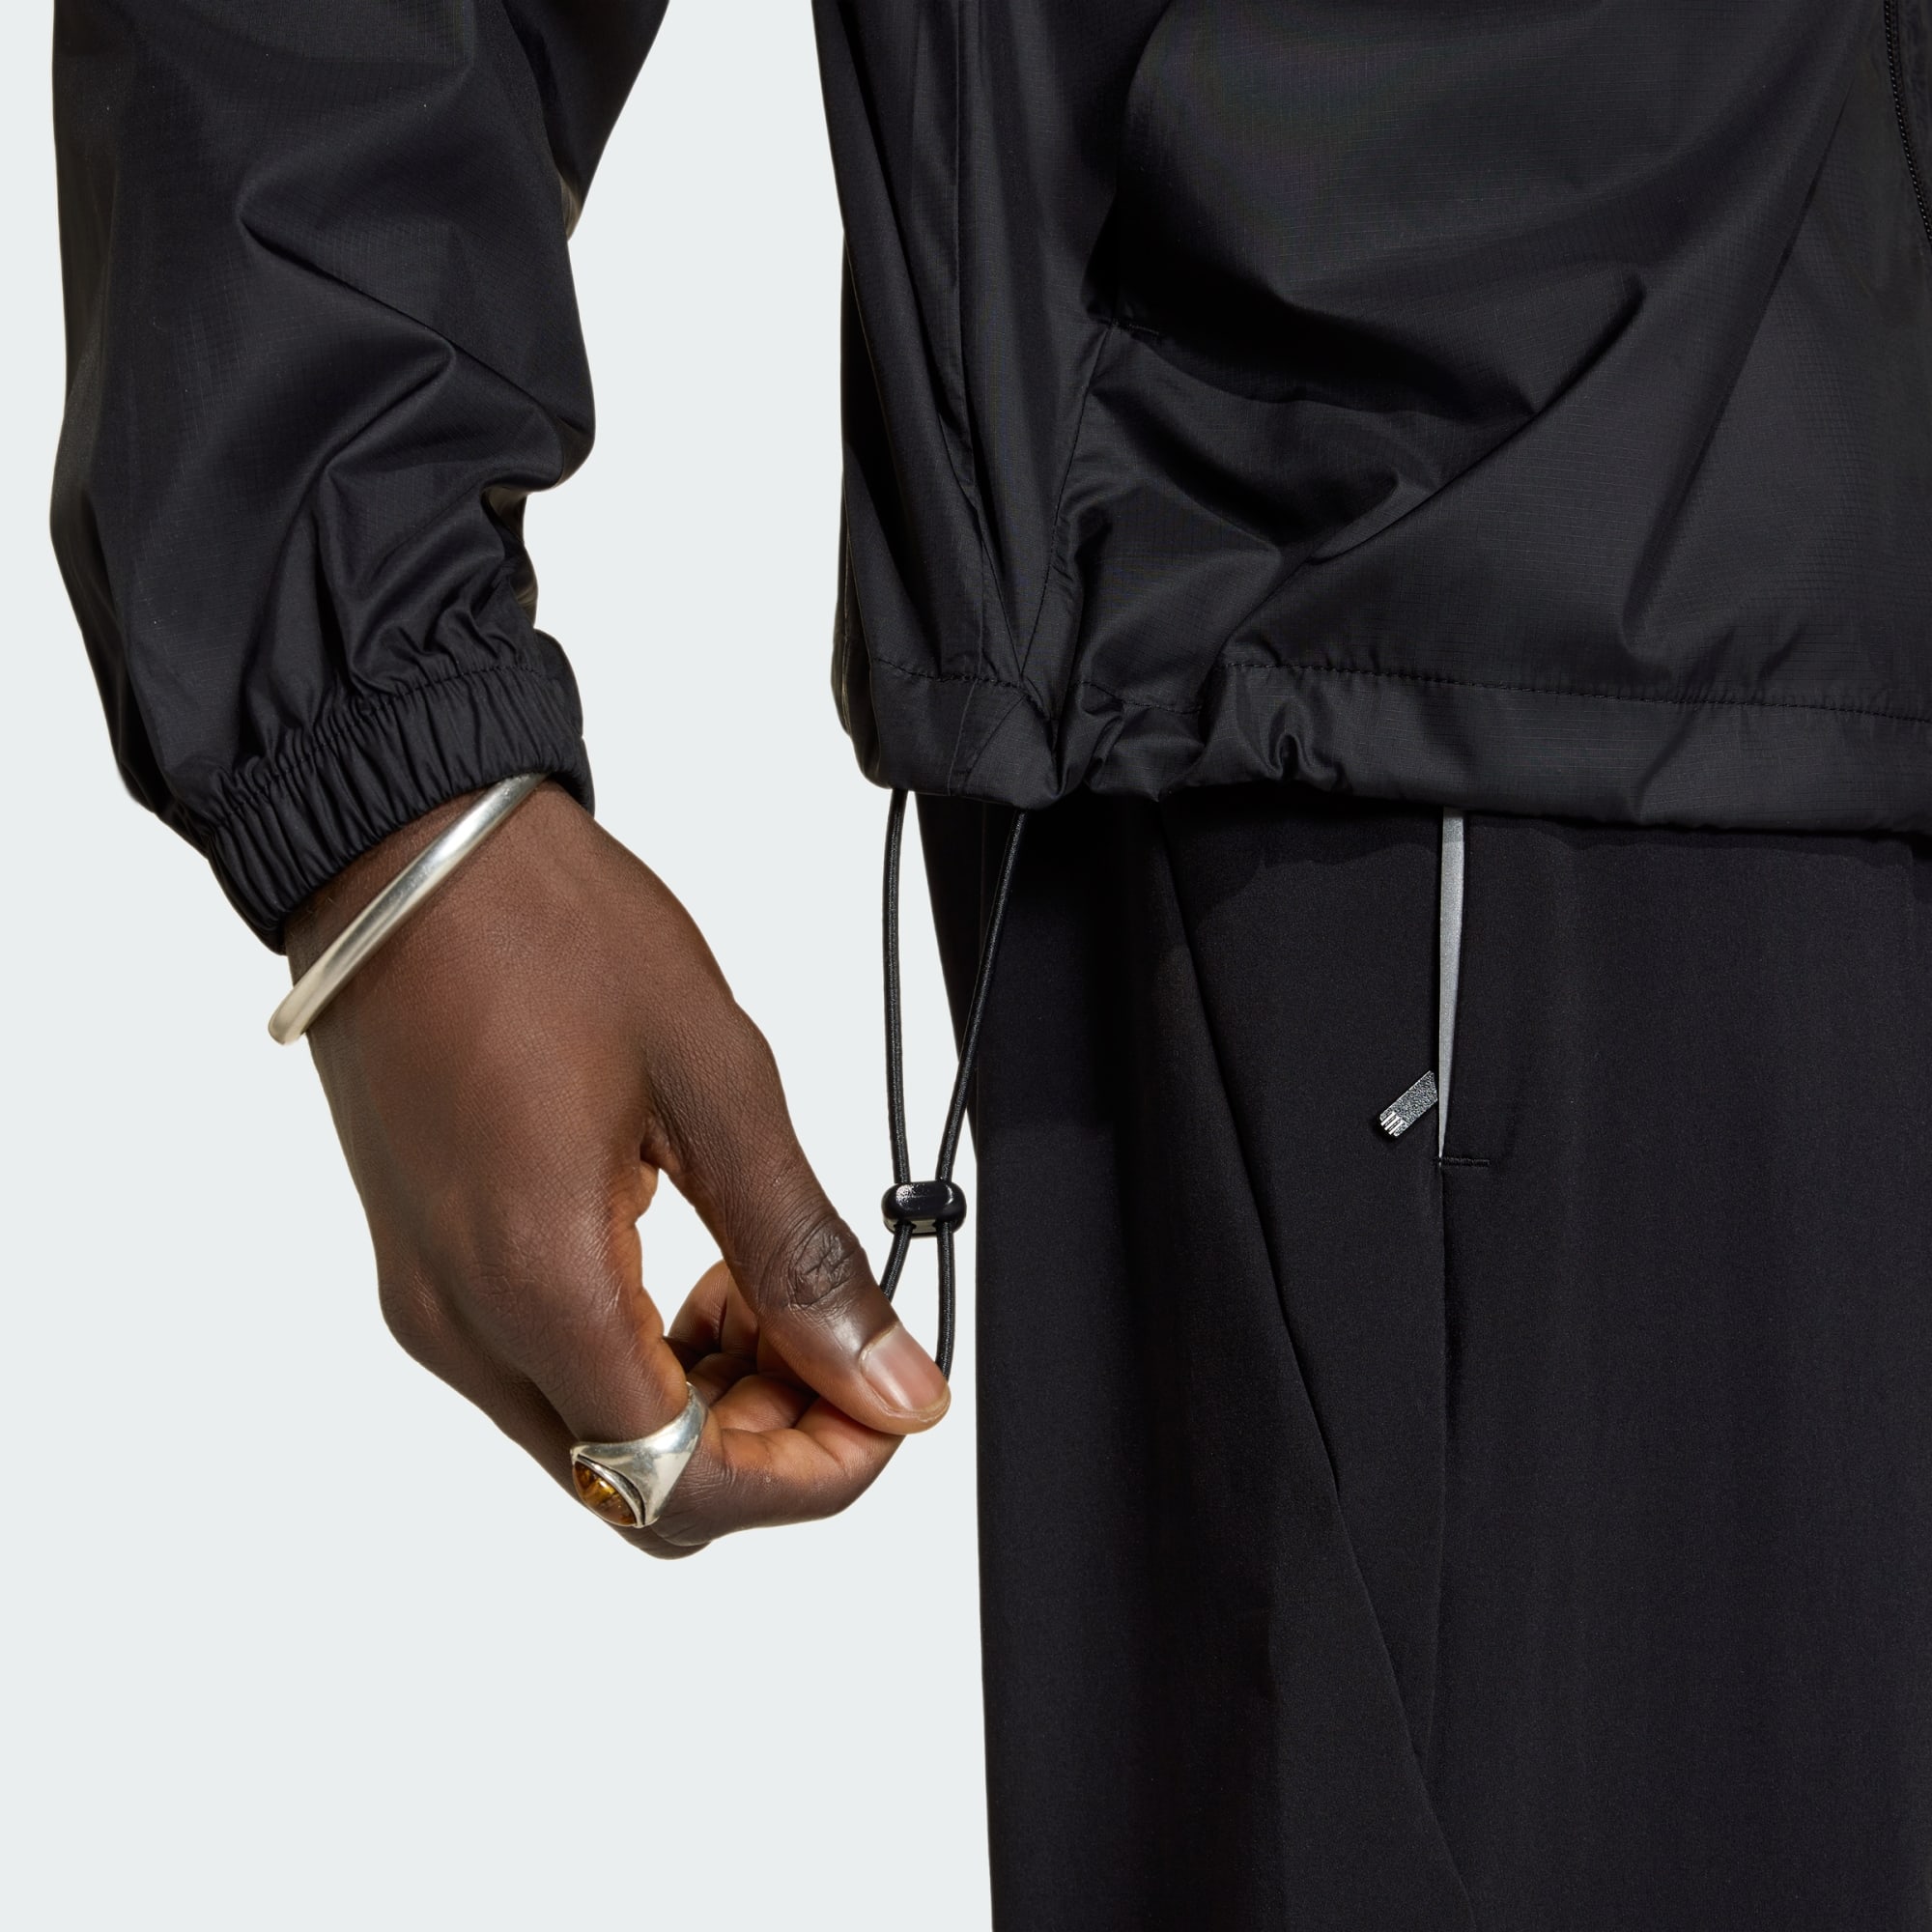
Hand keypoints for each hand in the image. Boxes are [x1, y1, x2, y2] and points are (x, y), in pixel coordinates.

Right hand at [287, 782, 948, 1555]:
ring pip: (594, 1444)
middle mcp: (463, 1326)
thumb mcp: (716, 1083)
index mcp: (536, 1287)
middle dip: (764, 1443)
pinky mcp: (426, 1267)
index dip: (812, 1474)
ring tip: (765, 1283)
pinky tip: (692, 1270)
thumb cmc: (550, 931)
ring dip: (705, 1401)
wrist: (405, 849)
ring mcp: (431, 1302)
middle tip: (836, 1337)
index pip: (685, 1487)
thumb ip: (804, 1255)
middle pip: (639, 1493)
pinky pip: (546, 1374)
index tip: (884, 1401)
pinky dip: (638, 1357)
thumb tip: (890, 1382)